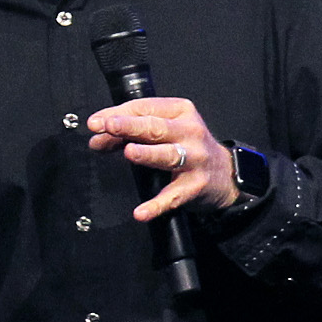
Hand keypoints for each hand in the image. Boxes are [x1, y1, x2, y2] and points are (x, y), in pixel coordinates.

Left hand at [86, 97, 237, 220]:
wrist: (225, 174)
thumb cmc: (188, 147)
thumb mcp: (164, 131)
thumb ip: (129, 133)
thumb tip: (97, 140)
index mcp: (180, 112)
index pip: (144, 109)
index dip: (117, 114)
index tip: (95, 122)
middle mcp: (189, 132)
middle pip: (156, 128)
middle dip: (130, 126)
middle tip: (107, 126)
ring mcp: (195, 159)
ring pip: (168, 155)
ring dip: (147, 154)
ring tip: (129, 152)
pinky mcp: (195, 186)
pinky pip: (173, 197)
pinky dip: (156, 205)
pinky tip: (141, 212)